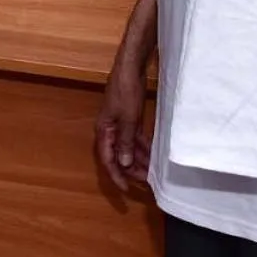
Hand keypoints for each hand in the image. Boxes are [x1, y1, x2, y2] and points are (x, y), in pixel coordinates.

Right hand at [95, 55, 150, 192]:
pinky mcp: (130, 118)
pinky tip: (153, 156)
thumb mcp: (127, 119)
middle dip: (131, 170)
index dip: (116, 175)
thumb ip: (125, 141)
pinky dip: (142, 148)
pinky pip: (135, 139)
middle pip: (119, 156)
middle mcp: (110, 130)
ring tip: (153, 172)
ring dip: (139, 160)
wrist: (131, 67)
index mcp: (104, 130)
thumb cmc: (125, 91)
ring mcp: (120, 124)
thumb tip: (123, 162)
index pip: (108, 159)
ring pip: (128, 148)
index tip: (126, 189)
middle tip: (147, 182)